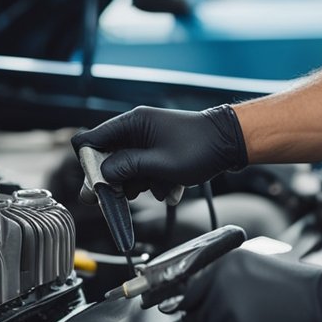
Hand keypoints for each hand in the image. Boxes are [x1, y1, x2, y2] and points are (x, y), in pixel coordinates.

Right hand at [70, 105, 247, 200]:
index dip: (89, 164)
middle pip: (109, 158)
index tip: (94, 186)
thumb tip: (102, 175)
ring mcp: (147, 140)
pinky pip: (145, 169)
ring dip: (139, 183)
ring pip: (128, 167)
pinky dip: (154, 181)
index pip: (92, 140)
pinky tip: (171, 187)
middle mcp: (136, 129)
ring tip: (158, 188)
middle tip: (120, 198)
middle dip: (117, 180)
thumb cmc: (200, 148)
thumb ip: (127, 168)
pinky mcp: (158, 151)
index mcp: (132, 123)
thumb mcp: (159, 163)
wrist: (232, 143)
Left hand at [181, 250, 321, 321]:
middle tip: (231, 319)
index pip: (189, 292)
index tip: (190, 311)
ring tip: (258, 319)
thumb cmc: (296, 283)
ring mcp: (230, 312)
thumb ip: (223, 278)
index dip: (191, 304)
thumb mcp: (253, 265)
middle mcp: (221, 287)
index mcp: (224, 266)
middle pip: (199, 315)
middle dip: (211, 320)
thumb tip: (200, 297)